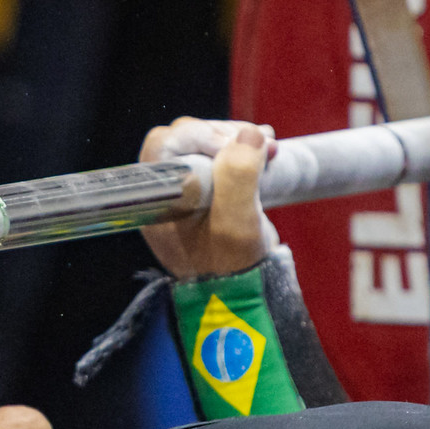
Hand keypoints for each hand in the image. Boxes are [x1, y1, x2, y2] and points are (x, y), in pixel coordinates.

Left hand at [139, 118, 280, 279]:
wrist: (245, 294)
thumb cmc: (232, 268)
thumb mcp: (237, 224)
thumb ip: (238, 177)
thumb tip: (248, 135)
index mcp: (161, 201)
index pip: (165, 146)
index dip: (199, 135)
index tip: (233, 147)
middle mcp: (169, 193)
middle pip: (186, 138)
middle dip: (224, 134)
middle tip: (261, 146)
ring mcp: (190, 190)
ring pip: (205, 142)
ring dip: (238, 139)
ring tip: (268, 150)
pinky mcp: (211, 190)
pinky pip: (220, 155)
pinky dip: (243, 148)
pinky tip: (266, 152)